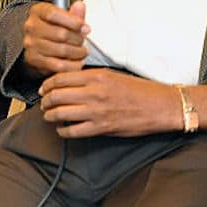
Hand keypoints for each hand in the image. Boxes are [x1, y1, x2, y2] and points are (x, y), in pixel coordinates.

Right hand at [21, 0, 89, 77]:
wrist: (39, 47)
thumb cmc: (53, 30)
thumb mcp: (63, 18)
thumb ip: (74, 14)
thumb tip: (80, 5)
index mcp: (38, 11)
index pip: (53, 14)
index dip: (73, 21)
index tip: (85, 28)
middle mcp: (31, 27)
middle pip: (61, 33)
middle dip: (78, 39)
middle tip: (83, 41)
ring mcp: (30, 44)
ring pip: (62, 50)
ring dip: (77, 53)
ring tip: (82, 52)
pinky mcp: (33, 59)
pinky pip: (58, 65)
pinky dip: (72, 65)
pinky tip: (76, 61)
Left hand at [39, 69, 180, 137]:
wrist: (162, 106)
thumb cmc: (140, 90)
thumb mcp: (113, 75)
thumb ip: (91, 78)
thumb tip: (70, 82)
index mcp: (96, 77)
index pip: (60, 78)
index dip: (47, 84)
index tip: (43, 89)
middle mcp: (94, 93)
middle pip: (57, 95)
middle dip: (45, 100)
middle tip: (44, 103)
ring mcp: (97, 111)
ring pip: (61, 113)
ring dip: (50, 115)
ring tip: (49, 115)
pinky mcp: (103, 127)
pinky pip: (74, 131)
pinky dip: (63, 131)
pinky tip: (62, 129)